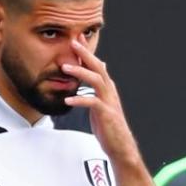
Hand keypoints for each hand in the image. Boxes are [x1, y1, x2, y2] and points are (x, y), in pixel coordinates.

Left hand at [62, 40, 140, 165]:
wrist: (120, 146)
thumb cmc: (109, 126)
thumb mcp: (102, 104)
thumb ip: (98, 89)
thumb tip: (99, 75)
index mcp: (108, 88)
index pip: (97, 65)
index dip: (87, 52)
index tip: (76, 38)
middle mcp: (110, 91)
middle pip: (99, 67)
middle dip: (85, 53)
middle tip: (72, 41)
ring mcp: (109, 102)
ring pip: (96, 81)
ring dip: (80, 72)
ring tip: (65, 67)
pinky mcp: (106, 114)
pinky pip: (92, 103)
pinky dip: (80, 99)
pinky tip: (68, 99)